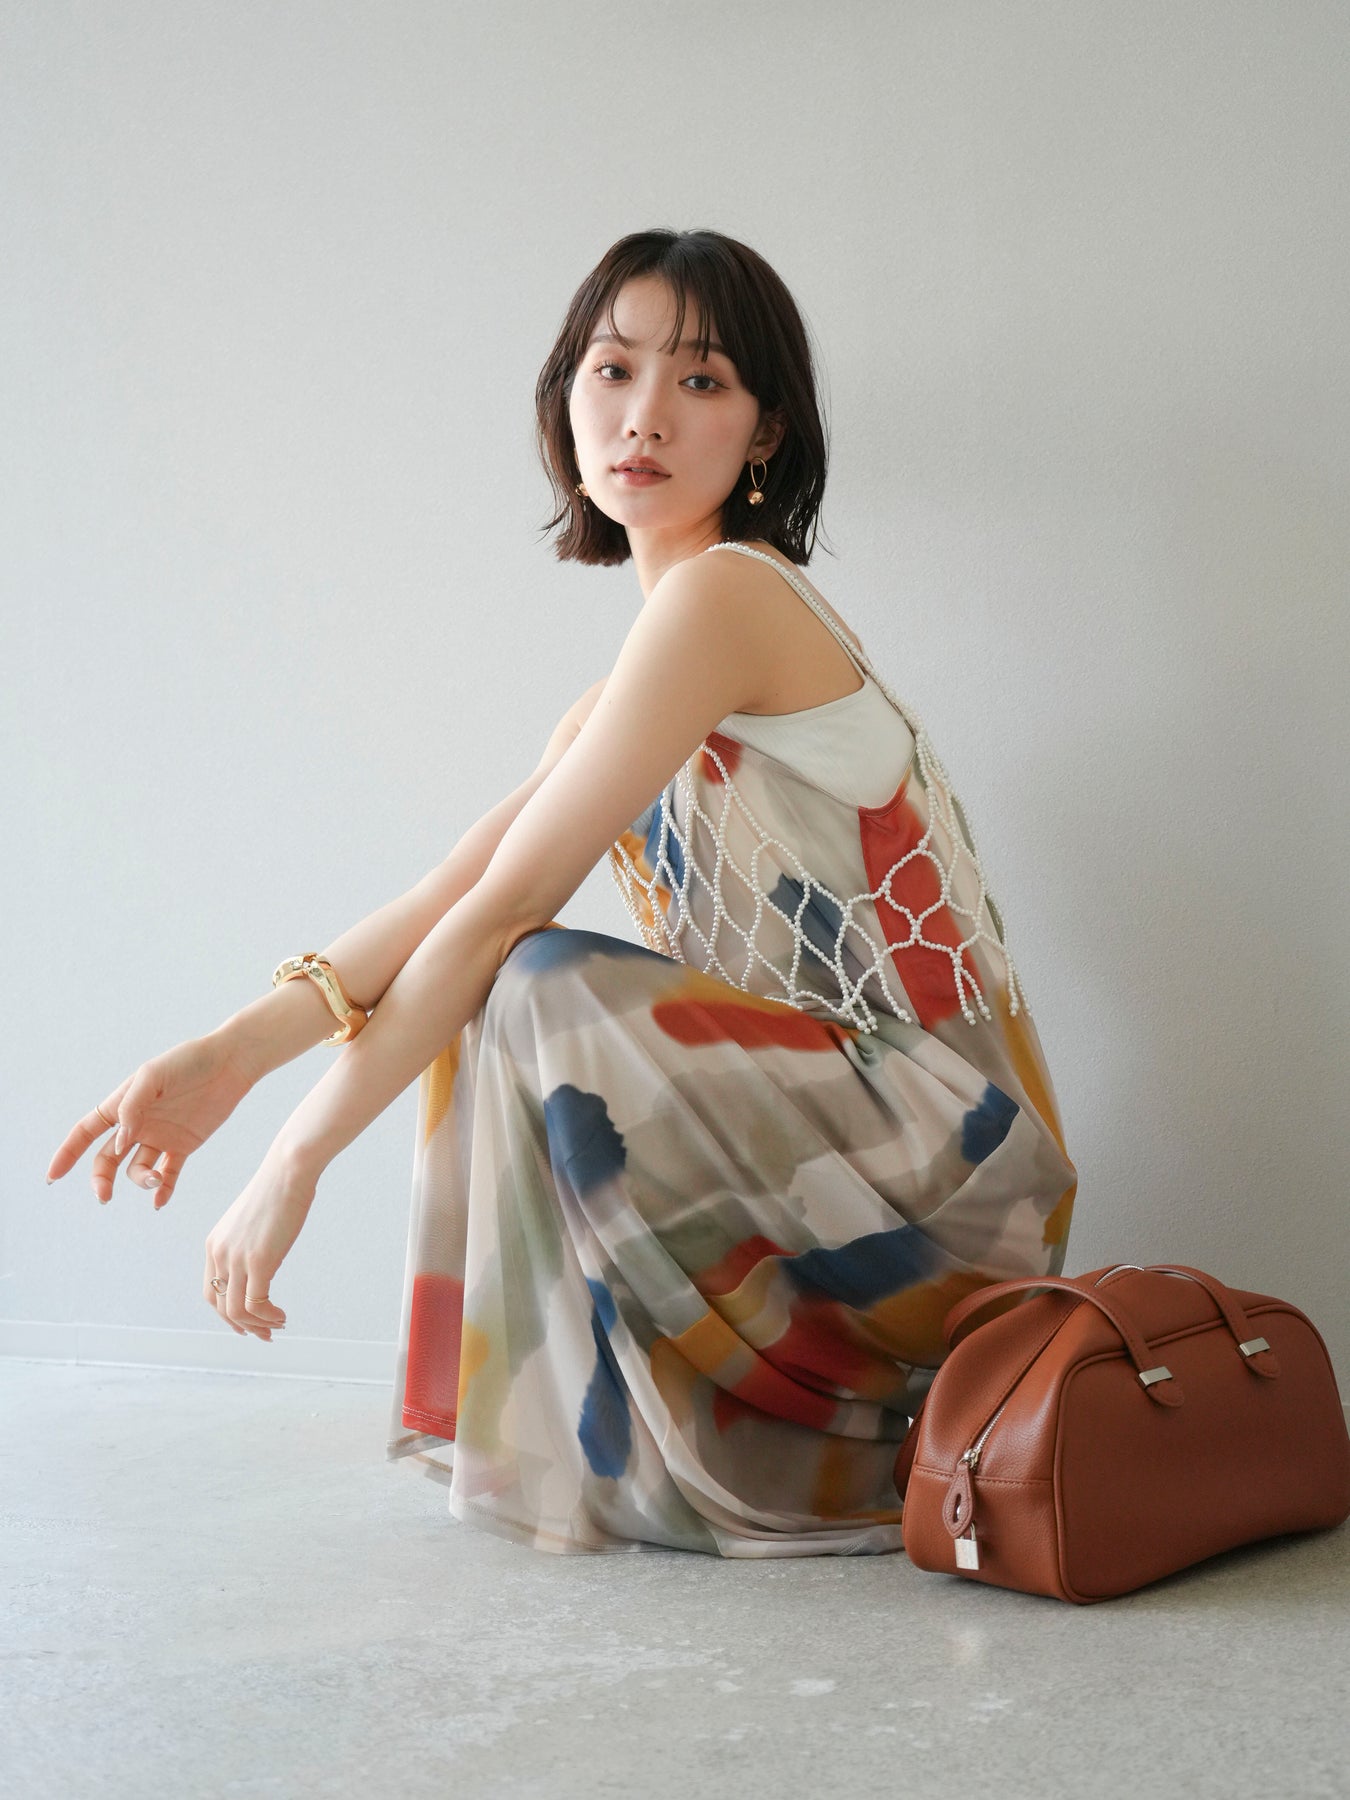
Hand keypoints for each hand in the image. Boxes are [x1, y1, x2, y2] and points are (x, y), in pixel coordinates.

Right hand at [46, 1031, 256, 1208]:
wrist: (230, 1063)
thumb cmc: (187, 1062)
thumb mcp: (153, 1076)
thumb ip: (131, 1108)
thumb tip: (118, 1144)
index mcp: (121, 1104)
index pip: (85, 1132)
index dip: (67, 1153)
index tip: (52, 1177)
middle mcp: (136, 1124)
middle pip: (107, 1159)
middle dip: (101, 1179)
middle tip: (104, 1196)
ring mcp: (160, 1136)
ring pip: (137, 1169)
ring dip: (141, 1180)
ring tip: (154, 1179)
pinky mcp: (184, 1145)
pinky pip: (169, 1174)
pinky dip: (162, 1190)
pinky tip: (160, 1201)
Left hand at [204, 1145, 314, 1339]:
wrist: (288, 1171)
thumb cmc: (278, 1191)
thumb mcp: (252, 1222)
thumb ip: (248, 1243)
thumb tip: (262, 1262)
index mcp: (214, 1244)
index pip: (211, 1291)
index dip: (227, 1313)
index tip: (248, 1323)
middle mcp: (220, 1253)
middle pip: (221, 1306)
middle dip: (243, 1326)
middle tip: (266, 1333)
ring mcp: (237, 1258)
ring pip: (237, 1311)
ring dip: (258, 1325)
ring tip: (278, 1325)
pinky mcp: (258, 1261)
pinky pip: (257, 1304)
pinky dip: (269, 1316)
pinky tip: (282, 1315)